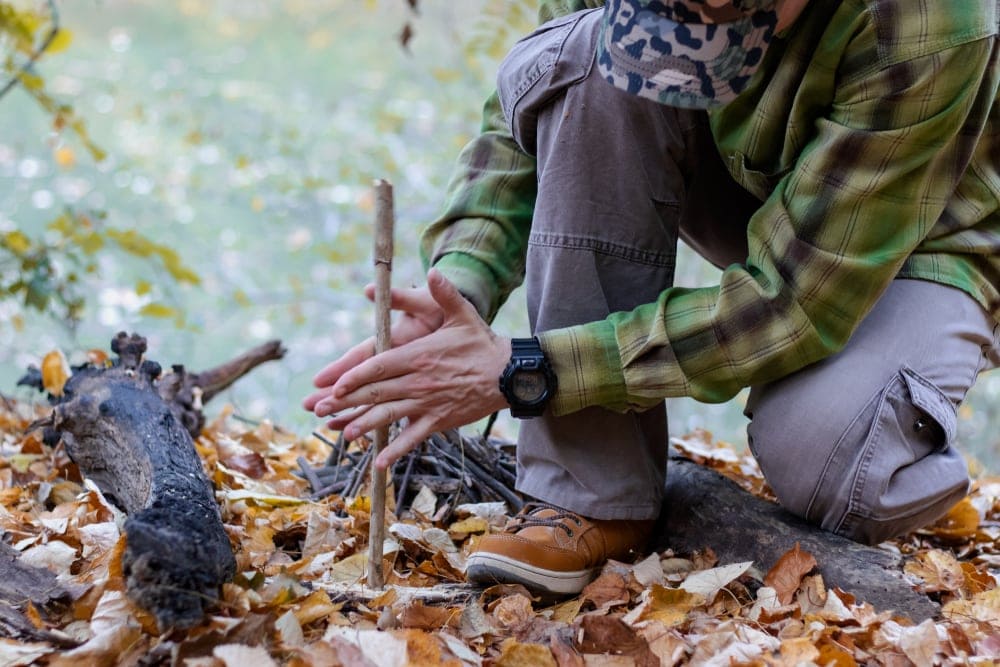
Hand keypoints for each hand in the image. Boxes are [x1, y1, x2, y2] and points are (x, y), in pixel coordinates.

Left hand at [304, 269, 510, 469]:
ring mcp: (428, 403)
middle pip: (375, 393)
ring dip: (363, 426)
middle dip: (345, 402)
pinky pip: (413, 438)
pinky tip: (379, 462)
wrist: (509, 374)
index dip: (353, 377)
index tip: (334, 385)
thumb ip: (444, 293)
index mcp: (418, 355)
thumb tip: (433, 270)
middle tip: (320, 410)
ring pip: (389, 416)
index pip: (378, 366)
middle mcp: (418, 381)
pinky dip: (395, 451)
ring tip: (342, 434)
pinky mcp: (439, 421)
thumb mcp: (463, 314)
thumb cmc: (482, 343)